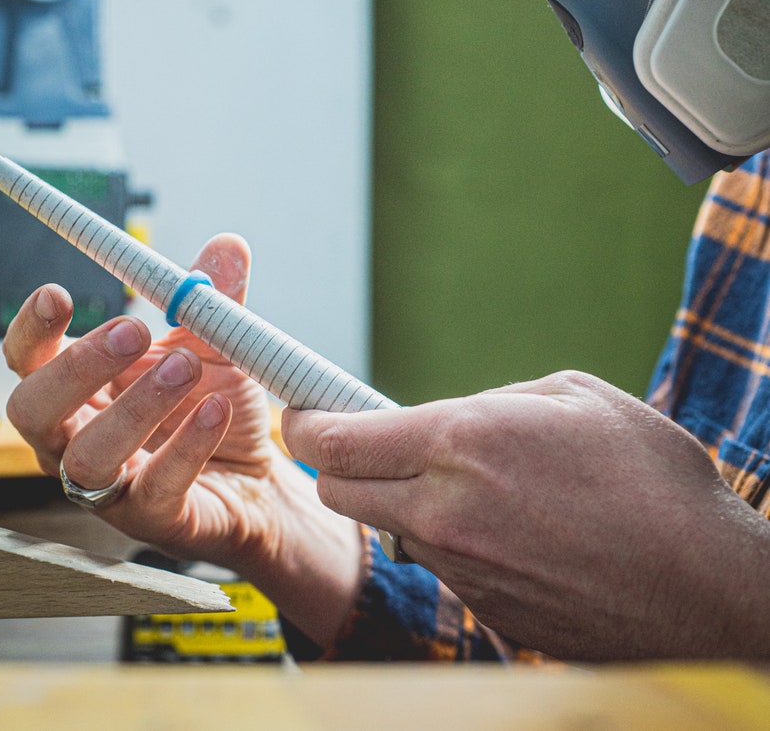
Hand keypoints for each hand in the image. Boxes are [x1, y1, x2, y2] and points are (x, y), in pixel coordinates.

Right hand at [4, 234, 363, 645]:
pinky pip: (155, 488)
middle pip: (35, 410)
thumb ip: (213, 300)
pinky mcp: (154, 520)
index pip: (29, 361)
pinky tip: (217, 410)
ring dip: (136, 405)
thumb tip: (228, 245)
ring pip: (88, 457)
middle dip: (77, 367)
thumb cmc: (213, 407)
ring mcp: (109, 488)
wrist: (260, 479)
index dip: (33, 329)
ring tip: (186, 365)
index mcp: (80, 390)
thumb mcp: (215, 344)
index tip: (58, 294)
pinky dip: (187, 446)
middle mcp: (77, 440)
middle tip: (133, 330)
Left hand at [283, 371, 769, 659]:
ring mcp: (462, 571)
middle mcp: (445, 513)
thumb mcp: (574, 397)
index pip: (336, 441)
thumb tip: (457, 419)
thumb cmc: (650, 477)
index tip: (303, 414)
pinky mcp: (486, 611)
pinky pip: (443, 567)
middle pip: (339, 494)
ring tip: (474, 486)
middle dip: (341, 467)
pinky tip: (513, 531)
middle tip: (371, 446)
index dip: (307, 423)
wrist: (705, 586)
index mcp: (461, 445)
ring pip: (393, 531)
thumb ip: (496, 402)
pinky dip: (454, 543)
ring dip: (406, 505)